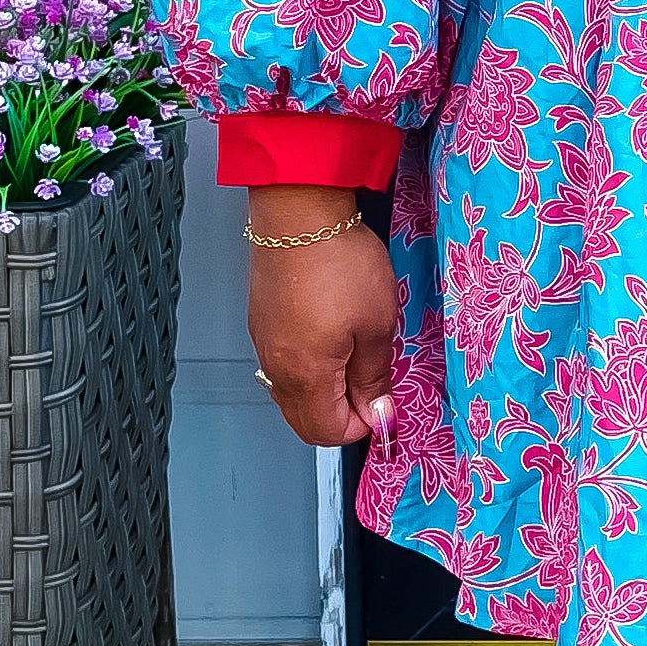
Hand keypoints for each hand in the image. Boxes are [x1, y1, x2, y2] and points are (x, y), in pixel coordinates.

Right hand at [246, 188, 398, 449]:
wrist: (299, 212)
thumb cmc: (339, 260)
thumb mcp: (376, 324)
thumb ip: (375, 377)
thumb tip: (378, 412)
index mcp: (305, 374)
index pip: (328, 432)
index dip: (362, 427)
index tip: (383, 405)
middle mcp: (276, 366)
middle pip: (305, 421)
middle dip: (341, 416)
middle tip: (373, 389)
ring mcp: (264, 344)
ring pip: (292, 395)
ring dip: (325, 393)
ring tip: (356, 360)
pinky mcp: (262, 323)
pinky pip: (283, 366)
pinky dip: (309, 369)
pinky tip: (332, 340)